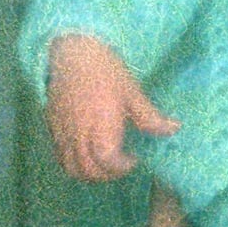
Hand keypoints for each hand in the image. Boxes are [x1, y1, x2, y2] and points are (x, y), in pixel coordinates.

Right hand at [45, 32, 178, 180]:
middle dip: (108, 174)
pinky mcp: (53, 129)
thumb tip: (174, 129)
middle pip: (89, 171)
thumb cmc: (105, 70)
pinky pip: (60, 158)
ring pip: (72, 169)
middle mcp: (79, 135)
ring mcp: (63, 134)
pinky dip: (74, 165)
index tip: (134, 158)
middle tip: (121, 164)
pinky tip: (87, 154)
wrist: (72, 52)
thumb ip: (150, 117)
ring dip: (90, 174)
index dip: (122, 167)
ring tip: (104, 163)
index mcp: (101, 126)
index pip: (107, 161)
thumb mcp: (132, 91)